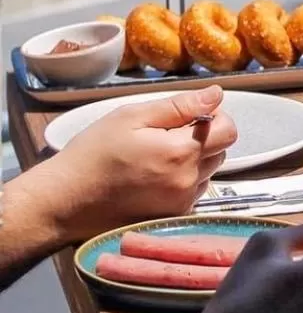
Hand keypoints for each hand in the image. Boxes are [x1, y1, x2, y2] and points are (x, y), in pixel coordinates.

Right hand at [37, 85, 237, 243]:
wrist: (64, 201)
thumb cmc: (93, 155)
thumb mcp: (131, 117)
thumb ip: (180, 106)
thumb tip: (216, 94)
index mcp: (181, 152)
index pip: (228, 129)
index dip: (214, 117)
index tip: (188, 116)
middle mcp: (188, 181)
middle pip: (222, 150)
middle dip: (204, 137)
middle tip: (166, 135)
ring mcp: (182, 203)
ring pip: (210, 172)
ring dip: (195, 160)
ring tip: (157, 157)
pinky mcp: (173, 217)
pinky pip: (194, 192)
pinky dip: (184, 180)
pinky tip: (155, 176)